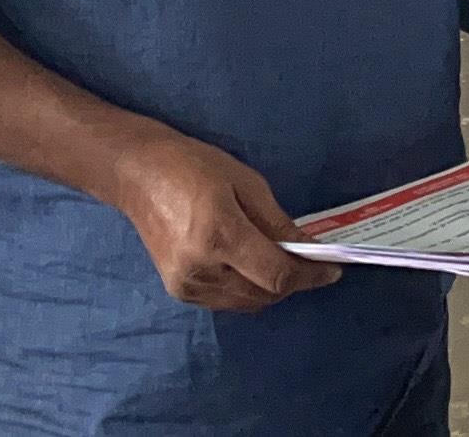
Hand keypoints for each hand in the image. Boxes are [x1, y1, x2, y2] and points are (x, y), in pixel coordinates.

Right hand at [104, 134, 337, 312]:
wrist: (137, 174)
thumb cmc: (192, 166)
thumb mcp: (244, 182)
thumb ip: (277, 221)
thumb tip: (308, 249)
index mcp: (219, 235)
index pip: (276, 274)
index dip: (308, 275)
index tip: (331, 270)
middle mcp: (202, 270)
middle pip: (264, 294)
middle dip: (293, 281)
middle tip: (308, 261)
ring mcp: (187, 285)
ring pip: (247, 303)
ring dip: (270, 287)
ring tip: (280, 261)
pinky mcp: (180, 291)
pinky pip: (228, 301)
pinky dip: (247, 289)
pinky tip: (250, 266)